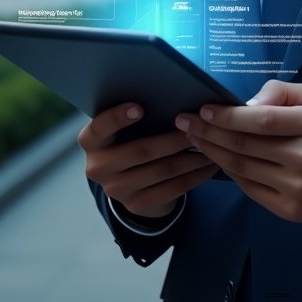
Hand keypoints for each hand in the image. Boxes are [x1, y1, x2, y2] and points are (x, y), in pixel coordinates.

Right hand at [78, 103, 217, 218]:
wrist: (128, 183)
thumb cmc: (130, 139)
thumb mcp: (123, 128)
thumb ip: (134, 114)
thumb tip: (170, 95)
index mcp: (91, 142)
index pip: (100, 128)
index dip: (118, 118)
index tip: (141, 107)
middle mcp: (98, 168)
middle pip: (141, 151)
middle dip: (173, 138)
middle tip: (197, 127)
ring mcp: (116, 190)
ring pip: (162, 170)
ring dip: (191, 157)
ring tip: (211, 144)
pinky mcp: (137, 205)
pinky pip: (173, 189)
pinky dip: (195, 175)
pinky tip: (210, 165)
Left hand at [175, 80, 301, 223]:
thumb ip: (283, 93)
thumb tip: (246, 105)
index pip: (261, 121)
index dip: (227, 116)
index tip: (203, 109)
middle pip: (245, 146)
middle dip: (209, 133)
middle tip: (184, 123)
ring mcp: (298, 187)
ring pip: (243, 169)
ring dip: (213, 153)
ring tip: (194, 140)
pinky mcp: (292, 210)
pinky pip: (251, 190)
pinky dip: (231, 174)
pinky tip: (218, 161)